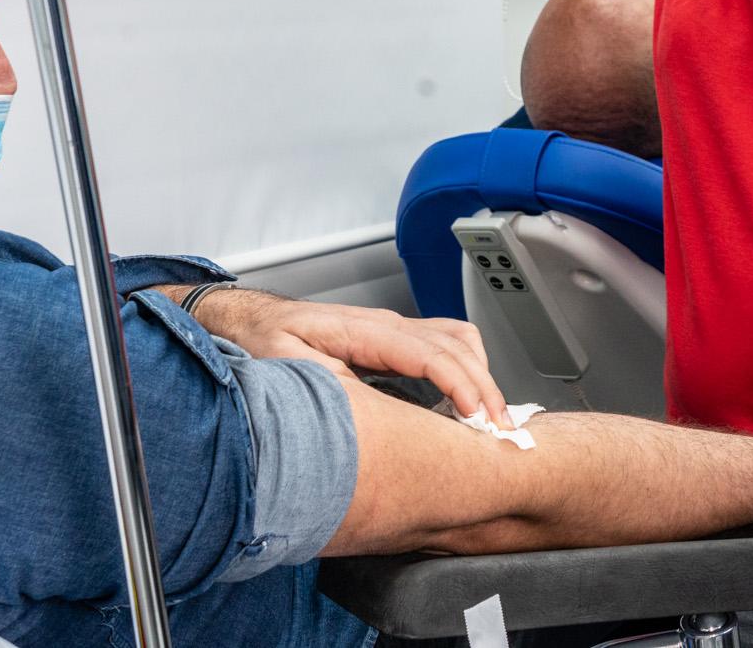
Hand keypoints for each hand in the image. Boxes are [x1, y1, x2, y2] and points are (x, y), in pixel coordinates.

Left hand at [192, 288, 508, 422]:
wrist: (254, 323)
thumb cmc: (265, 342)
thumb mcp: (285, 364)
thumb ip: (324, 379)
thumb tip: (365, 399)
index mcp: (362, 331)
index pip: (428, 352)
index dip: (459, 383)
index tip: (477, 416)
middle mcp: (386, 325)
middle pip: (455, 346)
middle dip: (484, 387)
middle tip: (499, 430)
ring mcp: (394, 329)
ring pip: (459, 340)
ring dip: (481, 376)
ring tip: (491, 418)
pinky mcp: (396, 340)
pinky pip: (447, 345)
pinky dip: (468, 370)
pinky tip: (468, 400)